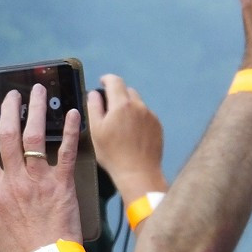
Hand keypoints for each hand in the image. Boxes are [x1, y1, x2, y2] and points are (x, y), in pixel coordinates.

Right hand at [0, 84, 80, 251]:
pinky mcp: (62, 184)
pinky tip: (73, 114)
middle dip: (9, 112)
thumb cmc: (18, 250)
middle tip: (12, 96)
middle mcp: (14, 181)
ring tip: (38, 93)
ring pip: (34, 137)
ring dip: (35, 111)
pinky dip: (71, 131)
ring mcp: (38, 180)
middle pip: (7, 137)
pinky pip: (66, 152)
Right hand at [87, 75, 165, 195]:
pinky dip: (137, 118)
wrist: (138, 172)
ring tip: (121, 125)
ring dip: (128, 107)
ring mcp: (151, 115)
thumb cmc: (112, 153)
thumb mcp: (95, 131)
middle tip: (108, 109)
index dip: (107, 79)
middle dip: (117, 95)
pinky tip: (132, 134)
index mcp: (122, 104)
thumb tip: (94, 94)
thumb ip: (94, 108)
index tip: (101, 82)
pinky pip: (146, 115)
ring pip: (137, 103)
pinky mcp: (158, 125)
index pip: (115, 81)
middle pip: (127, 91)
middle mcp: (139, 105)